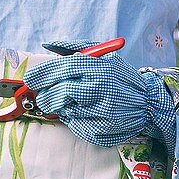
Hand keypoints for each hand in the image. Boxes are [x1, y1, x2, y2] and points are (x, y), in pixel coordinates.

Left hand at [24, 42, 176, 153]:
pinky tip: (86, 115)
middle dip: (46, 96)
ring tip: (75, 103)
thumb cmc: (121, 78)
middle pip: (57, 94)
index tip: (31, 79)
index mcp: (97, 68)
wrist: (147, 104)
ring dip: (62, 108)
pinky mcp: (100, 132)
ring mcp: (99, 113)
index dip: (40, 76)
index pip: (59, 70)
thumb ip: (73, 48)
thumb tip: (47, 46)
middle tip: (45, 96)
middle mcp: (98, 90)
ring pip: (64, 112)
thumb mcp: (102, 56)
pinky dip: (75, 121)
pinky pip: (75, 127)